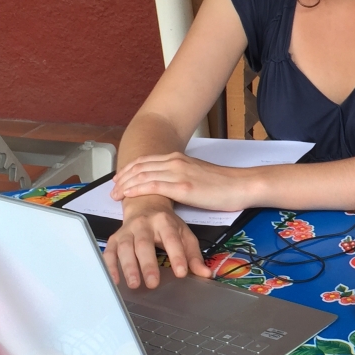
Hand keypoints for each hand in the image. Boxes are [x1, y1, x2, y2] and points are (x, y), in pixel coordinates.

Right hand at [102, 195, 211, 288]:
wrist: (145, 204)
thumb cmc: (167, 224)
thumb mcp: (184, 234)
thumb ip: (194, 255)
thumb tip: (206, 274)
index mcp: (165, 221)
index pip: (171, 239)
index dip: (177, 256)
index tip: (181, 273)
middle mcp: (144, 224)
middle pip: (145, 244)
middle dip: (148, 264)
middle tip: (153, 284)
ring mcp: (127, 230)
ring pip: (126, 248)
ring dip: (128, 267)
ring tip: (135, 284)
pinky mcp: (114, 238)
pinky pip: (109, 252)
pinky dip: (110, 266)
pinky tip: (115, 280)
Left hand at [110, 152, 247, 210]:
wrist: (241, 185)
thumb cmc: (224, 185)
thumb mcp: (198, 174)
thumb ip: (182, 176)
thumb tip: (171, 184)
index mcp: (179, 158)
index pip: (146, 161)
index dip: (129, 170)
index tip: (120, 180)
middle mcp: (176, 162)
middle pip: (140, 166)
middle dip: (123, 177)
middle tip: (112, 189)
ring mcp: (179, 173)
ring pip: (143, 175)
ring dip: (126, 184)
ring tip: (115, 195)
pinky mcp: (183, 187)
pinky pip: (153, 186)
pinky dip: (137, 190)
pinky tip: (129, 196)